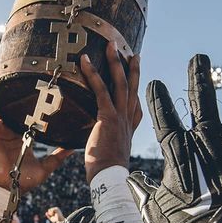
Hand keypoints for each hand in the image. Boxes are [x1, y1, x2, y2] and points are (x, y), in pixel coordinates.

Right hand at [0, 83, 71, 191]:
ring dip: (0, 91)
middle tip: (24, 75)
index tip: (44, 91)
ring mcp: (0, 130)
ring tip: (2, 73)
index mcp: (24, 137)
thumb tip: (73, 148)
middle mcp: (12, 131)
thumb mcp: (46, 167)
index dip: (35, 105)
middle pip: (14, 107)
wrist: (6, 188)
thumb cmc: (23, 181)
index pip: (30, 117)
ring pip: (0, 106)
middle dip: (17, 93)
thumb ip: (58, 157)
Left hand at [79, 41, 142, 182]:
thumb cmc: (106, 171)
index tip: (136, 75)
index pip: (135, 104)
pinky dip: (93, 73)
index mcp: (130, 128)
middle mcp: (128, 119)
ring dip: (115, 62)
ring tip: (111, 44)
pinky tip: (85, 60)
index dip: (136, 88)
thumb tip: (92, 144)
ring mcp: (120, 116)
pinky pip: (101, 90)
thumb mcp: (108, 153)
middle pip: (132, 87)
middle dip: (131, 67)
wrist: (110, 178)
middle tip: (130, 51)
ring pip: (120, 83)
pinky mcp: (108, 117)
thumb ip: (103, 143)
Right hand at [127, 54, 221, 222]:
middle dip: (199, 74)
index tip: (156, 83)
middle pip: (203, 96)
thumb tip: (130, 185)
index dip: (157, 97)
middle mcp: (209, 137)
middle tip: (200, 58)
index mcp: (179, 148)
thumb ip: (143, 192)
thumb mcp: (155, 210)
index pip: (162, 114)